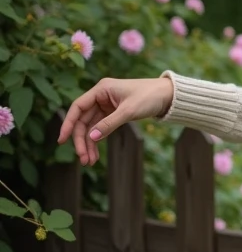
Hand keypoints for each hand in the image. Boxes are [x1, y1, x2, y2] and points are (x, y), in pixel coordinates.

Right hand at [56, 77, 174, 165]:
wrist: (169, 95)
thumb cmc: (150, 96)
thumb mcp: (129, 111)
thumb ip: (109, 124)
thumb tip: (91, 137)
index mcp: (102, 89)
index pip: (78, 107)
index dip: (68, 124)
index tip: (62, 140)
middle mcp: (101, 96)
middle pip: (83, 120)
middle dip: (81, 140)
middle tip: (82, 158)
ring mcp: (107, 105)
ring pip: (91, 127)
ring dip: (89, 144)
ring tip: (89, 162)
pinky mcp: (114, 113)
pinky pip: (100, 128)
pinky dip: (98, 141)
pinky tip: (95, 155)